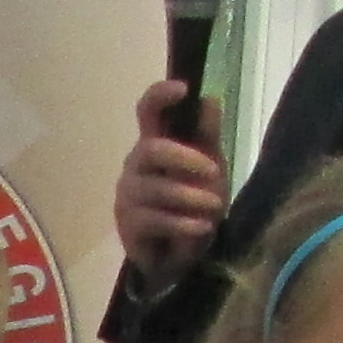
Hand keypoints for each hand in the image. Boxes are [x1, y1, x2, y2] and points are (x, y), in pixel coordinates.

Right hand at [112, 78, 227, 278]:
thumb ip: (207, 137)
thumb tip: (210, 98)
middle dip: (185, 158)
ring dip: (192, 198)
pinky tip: (201, 227)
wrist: (179, 254)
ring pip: (156, 188)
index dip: (160, 96)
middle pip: (150, 148)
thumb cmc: (193, 204)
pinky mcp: (127, 225)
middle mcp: (136, 165)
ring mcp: (128, 195)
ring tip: (214, 209)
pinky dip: (183, 223)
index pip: (147, 111)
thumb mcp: (209, 167)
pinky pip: (154, 218)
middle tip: (214, 172)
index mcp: (155, 144)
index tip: (184, 89)